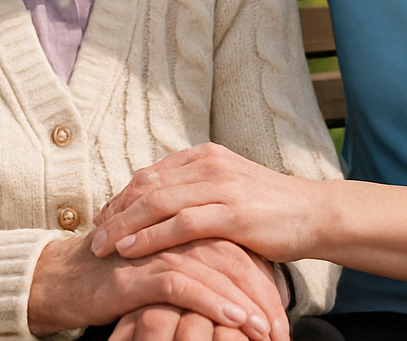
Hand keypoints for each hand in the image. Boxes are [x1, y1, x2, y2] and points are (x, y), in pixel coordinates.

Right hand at [28, 232, 287, 340]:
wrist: (63, 280)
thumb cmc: (117, 278)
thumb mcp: (165, 270)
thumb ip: (197, 266)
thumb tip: (240, 293)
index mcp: (185, 226)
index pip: (237, 248)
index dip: (264, 280)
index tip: (283, 314)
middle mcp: (175, 232)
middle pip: (234, 257)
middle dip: (262, 296)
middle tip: (282, 329)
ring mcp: (158, 250)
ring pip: (216, 271)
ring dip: (246, 303)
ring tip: (268, 330)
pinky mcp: (139, 272)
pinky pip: (186, 286)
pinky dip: (214, 303)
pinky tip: (236, 320)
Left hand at [91, 143, 320, 264]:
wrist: (315, 214)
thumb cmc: (271, 210)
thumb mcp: (229, 191)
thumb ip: (197, 192)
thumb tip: (159, 206)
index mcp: (206, 156)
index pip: (150, 173)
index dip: (121, 197)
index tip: (102, 220)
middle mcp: (210, 165)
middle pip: (146, 185)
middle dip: (115, 211)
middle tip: (91, 234)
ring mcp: (222, 187)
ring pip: (157, 202)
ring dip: (124, 225)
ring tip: (100, 246)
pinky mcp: (233, 213)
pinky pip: (181, 224)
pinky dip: (150, 236)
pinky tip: (130, 250)